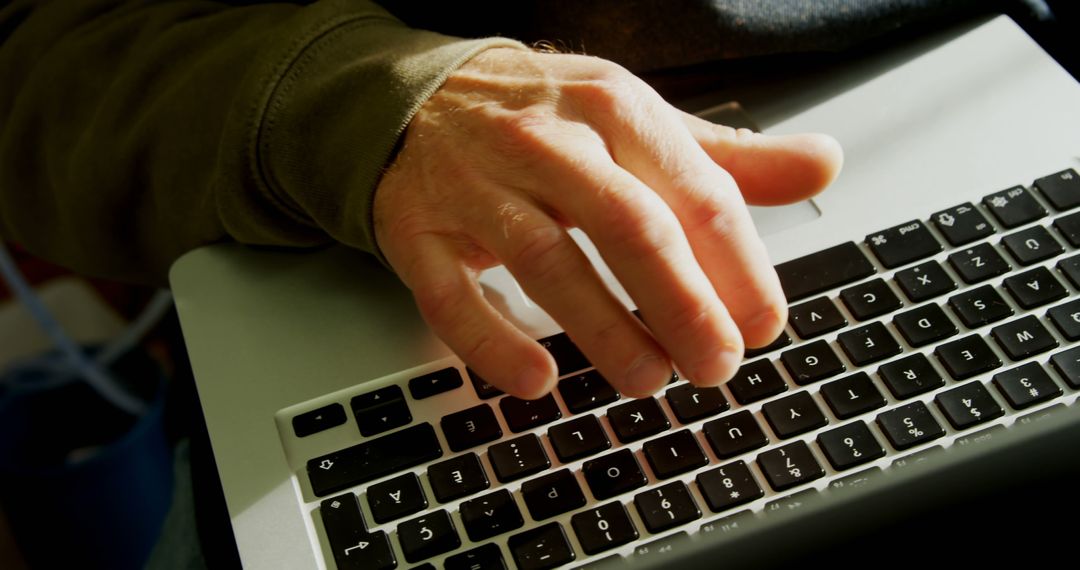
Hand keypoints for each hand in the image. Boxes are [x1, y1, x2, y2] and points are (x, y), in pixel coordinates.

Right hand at [374, 48, 841, 398]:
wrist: (421, 96)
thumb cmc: (547, 118)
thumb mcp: (640, 122)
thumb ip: (727, 157)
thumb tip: (821, 163)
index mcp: (615, 111)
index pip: (695, 193)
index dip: (739, 267)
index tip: (762, 324)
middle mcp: (547, 142)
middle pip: (628, 226)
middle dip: (683, 304)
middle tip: (716, 365)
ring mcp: (476, 185)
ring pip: (546, 260)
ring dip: (603, 328)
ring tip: (647, 378)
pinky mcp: (418, 229)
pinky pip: (450, 293)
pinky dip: (491, 341)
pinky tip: (535, 380)